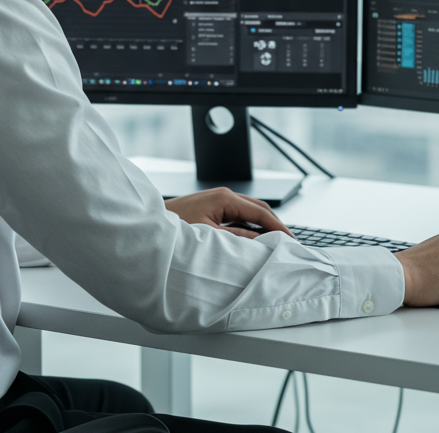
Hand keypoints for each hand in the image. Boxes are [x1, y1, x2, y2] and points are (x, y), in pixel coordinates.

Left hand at [165, 187, 292, 238]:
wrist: (147, 228)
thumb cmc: (173, 231)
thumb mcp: (210, 238)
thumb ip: (238, 240)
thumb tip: (263, 243)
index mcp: (224, 198)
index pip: (261, 212)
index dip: (279, 228)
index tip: (291, 242)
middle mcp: (223, 195)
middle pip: (258, 208)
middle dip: (275, 225)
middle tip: (288, 244)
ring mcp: (216, 200)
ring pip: (248, 211)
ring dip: (262, 225)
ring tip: (274, 243)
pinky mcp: (210, 208)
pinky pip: (237, 215)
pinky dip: (249, 226)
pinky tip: (252, 240)